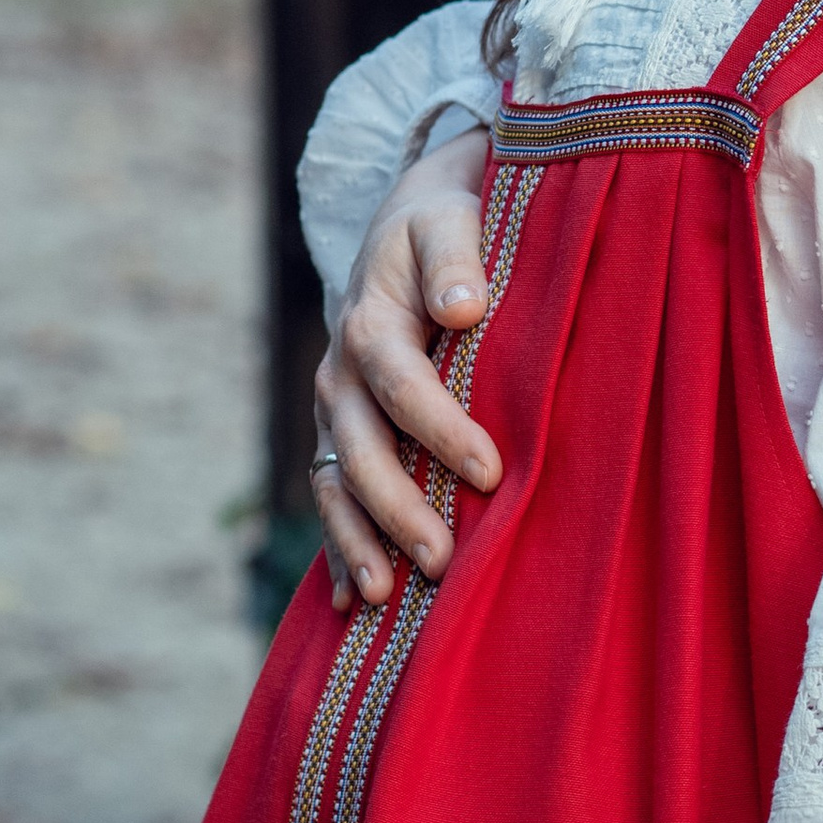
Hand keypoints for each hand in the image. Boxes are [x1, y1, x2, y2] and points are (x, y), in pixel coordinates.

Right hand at [310, 126, 501, 612]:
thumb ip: (455, 258)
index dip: (442, 430)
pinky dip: (337, 546)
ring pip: (335, 483)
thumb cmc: (445, 224)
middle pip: (360, 450)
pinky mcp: (342, 432)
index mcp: (369, 322)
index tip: (491, 470)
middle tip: (442, 559)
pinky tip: (348, 602)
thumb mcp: (450, 220)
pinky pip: (332, 494)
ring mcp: (336, 409)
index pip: (402, 384)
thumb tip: (465, 306)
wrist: (409, 222)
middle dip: (397, 508)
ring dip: (357, 541)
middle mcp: (340, 373)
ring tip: (386, 595)